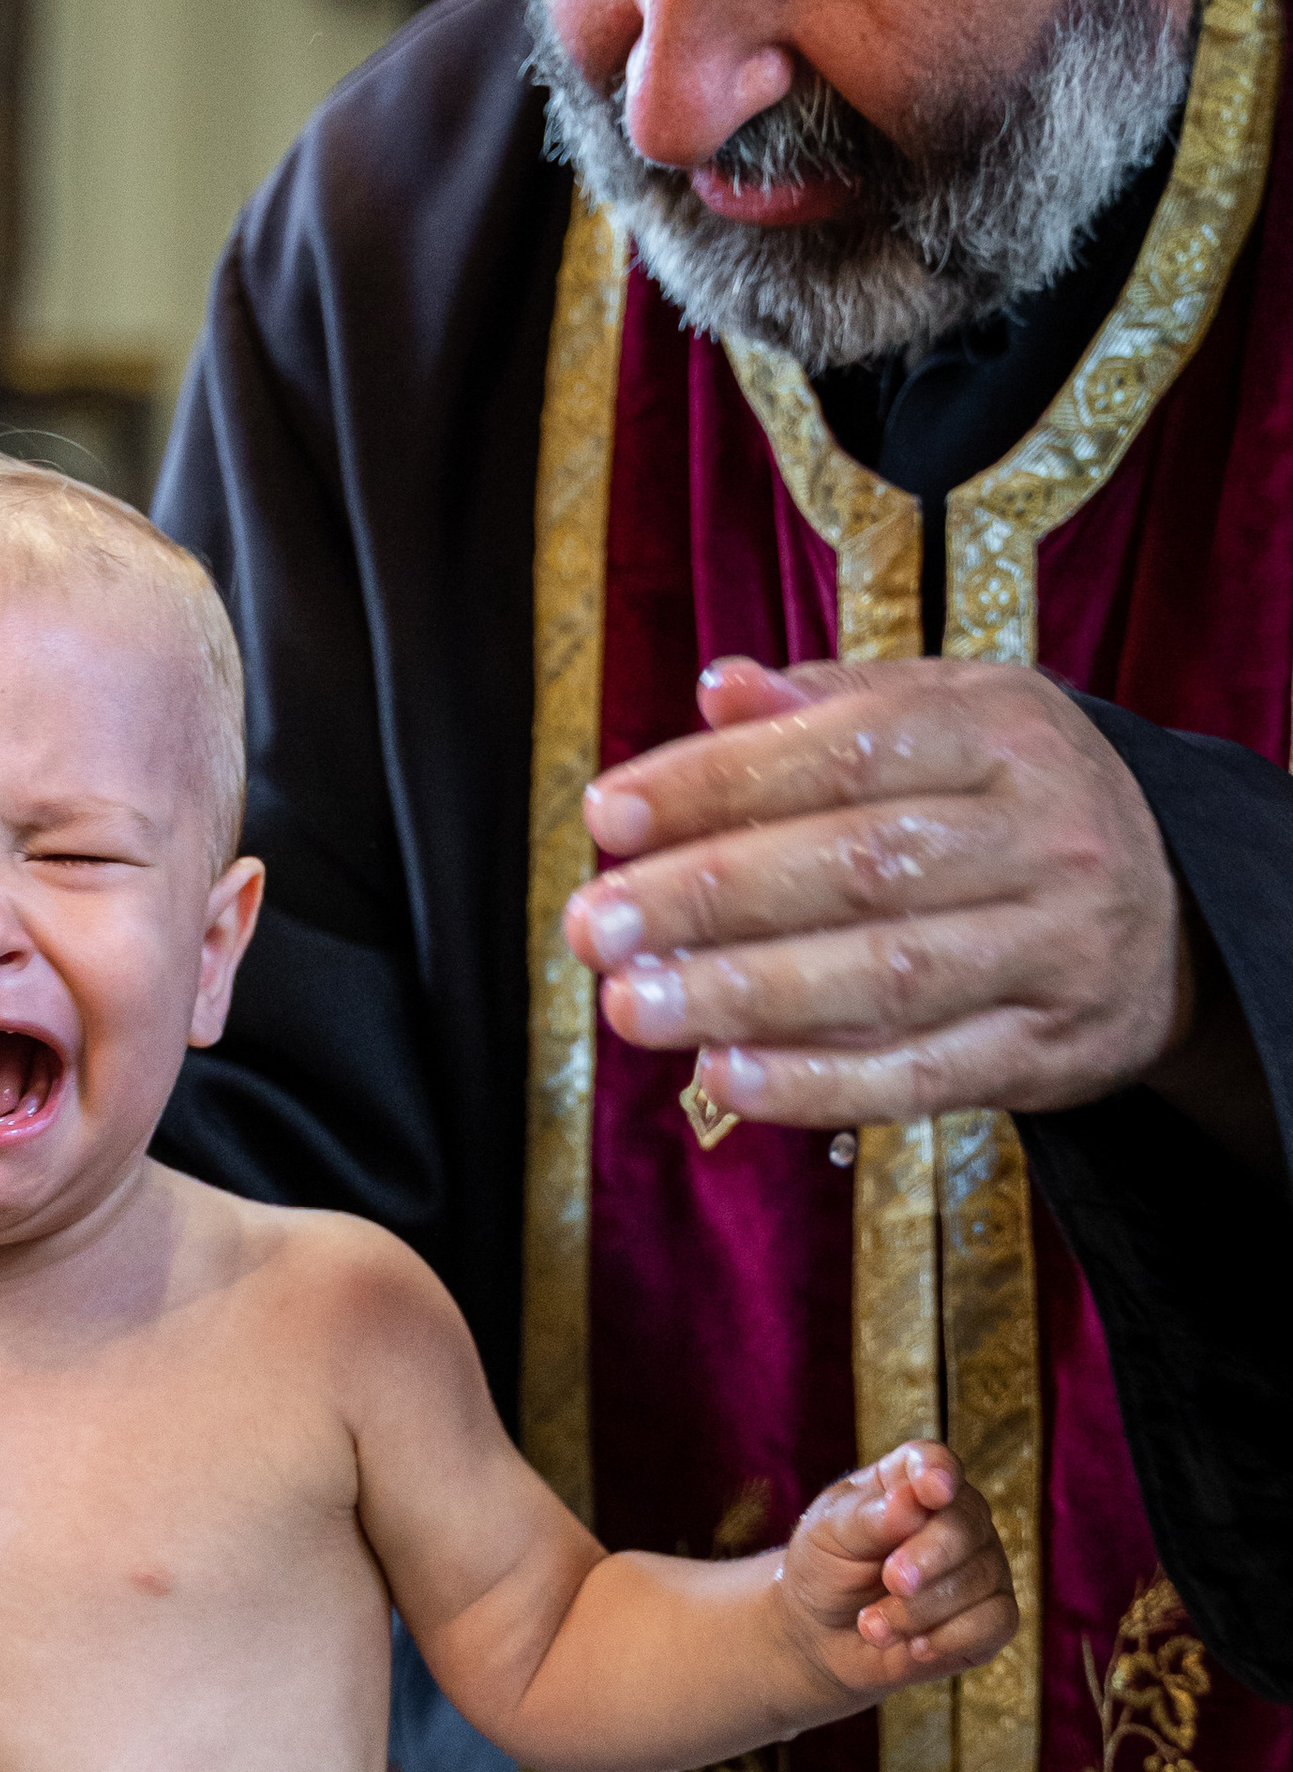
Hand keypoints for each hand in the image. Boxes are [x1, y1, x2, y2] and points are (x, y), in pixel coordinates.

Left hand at [563, 659, 1188, 1126]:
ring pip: (887, 975)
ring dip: (745, 996)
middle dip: (711, 896)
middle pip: (859, 864)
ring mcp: (1055, 948)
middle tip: (597, 926)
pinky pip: (922, 1074)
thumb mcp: (948, 721)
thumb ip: (830, 705)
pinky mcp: (1050, 1050)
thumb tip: (718, 688)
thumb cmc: (1012, 808)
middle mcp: (1044, 833)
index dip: (719, 781)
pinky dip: (817, 1083)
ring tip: (633, 1005)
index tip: (609, 814)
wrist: (1175, 922)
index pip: (846, 747)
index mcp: (1006, 731)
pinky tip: (725, 1077)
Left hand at [782, 1444, 1017, 1695]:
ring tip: (872, 1625)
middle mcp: (958, 1517)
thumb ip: (867, 1517)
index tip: (931, 1491)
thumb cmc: (825, 1569)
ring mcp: (982, 1566)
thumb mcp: (826, 1534)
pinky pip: (996, 1621)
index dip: (936, 1473)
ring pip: (978, 1580)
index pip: (934, 1463)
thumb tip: (913, 1502)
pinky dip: (950, 1638)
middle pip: (965, 1525)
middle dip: (927, 1557)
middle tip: (891, 1580)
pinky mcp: (992, 1617)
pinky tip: (914, 1646)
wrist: (821, 1636)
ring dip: (919, 1610)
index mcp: (912, 1481)